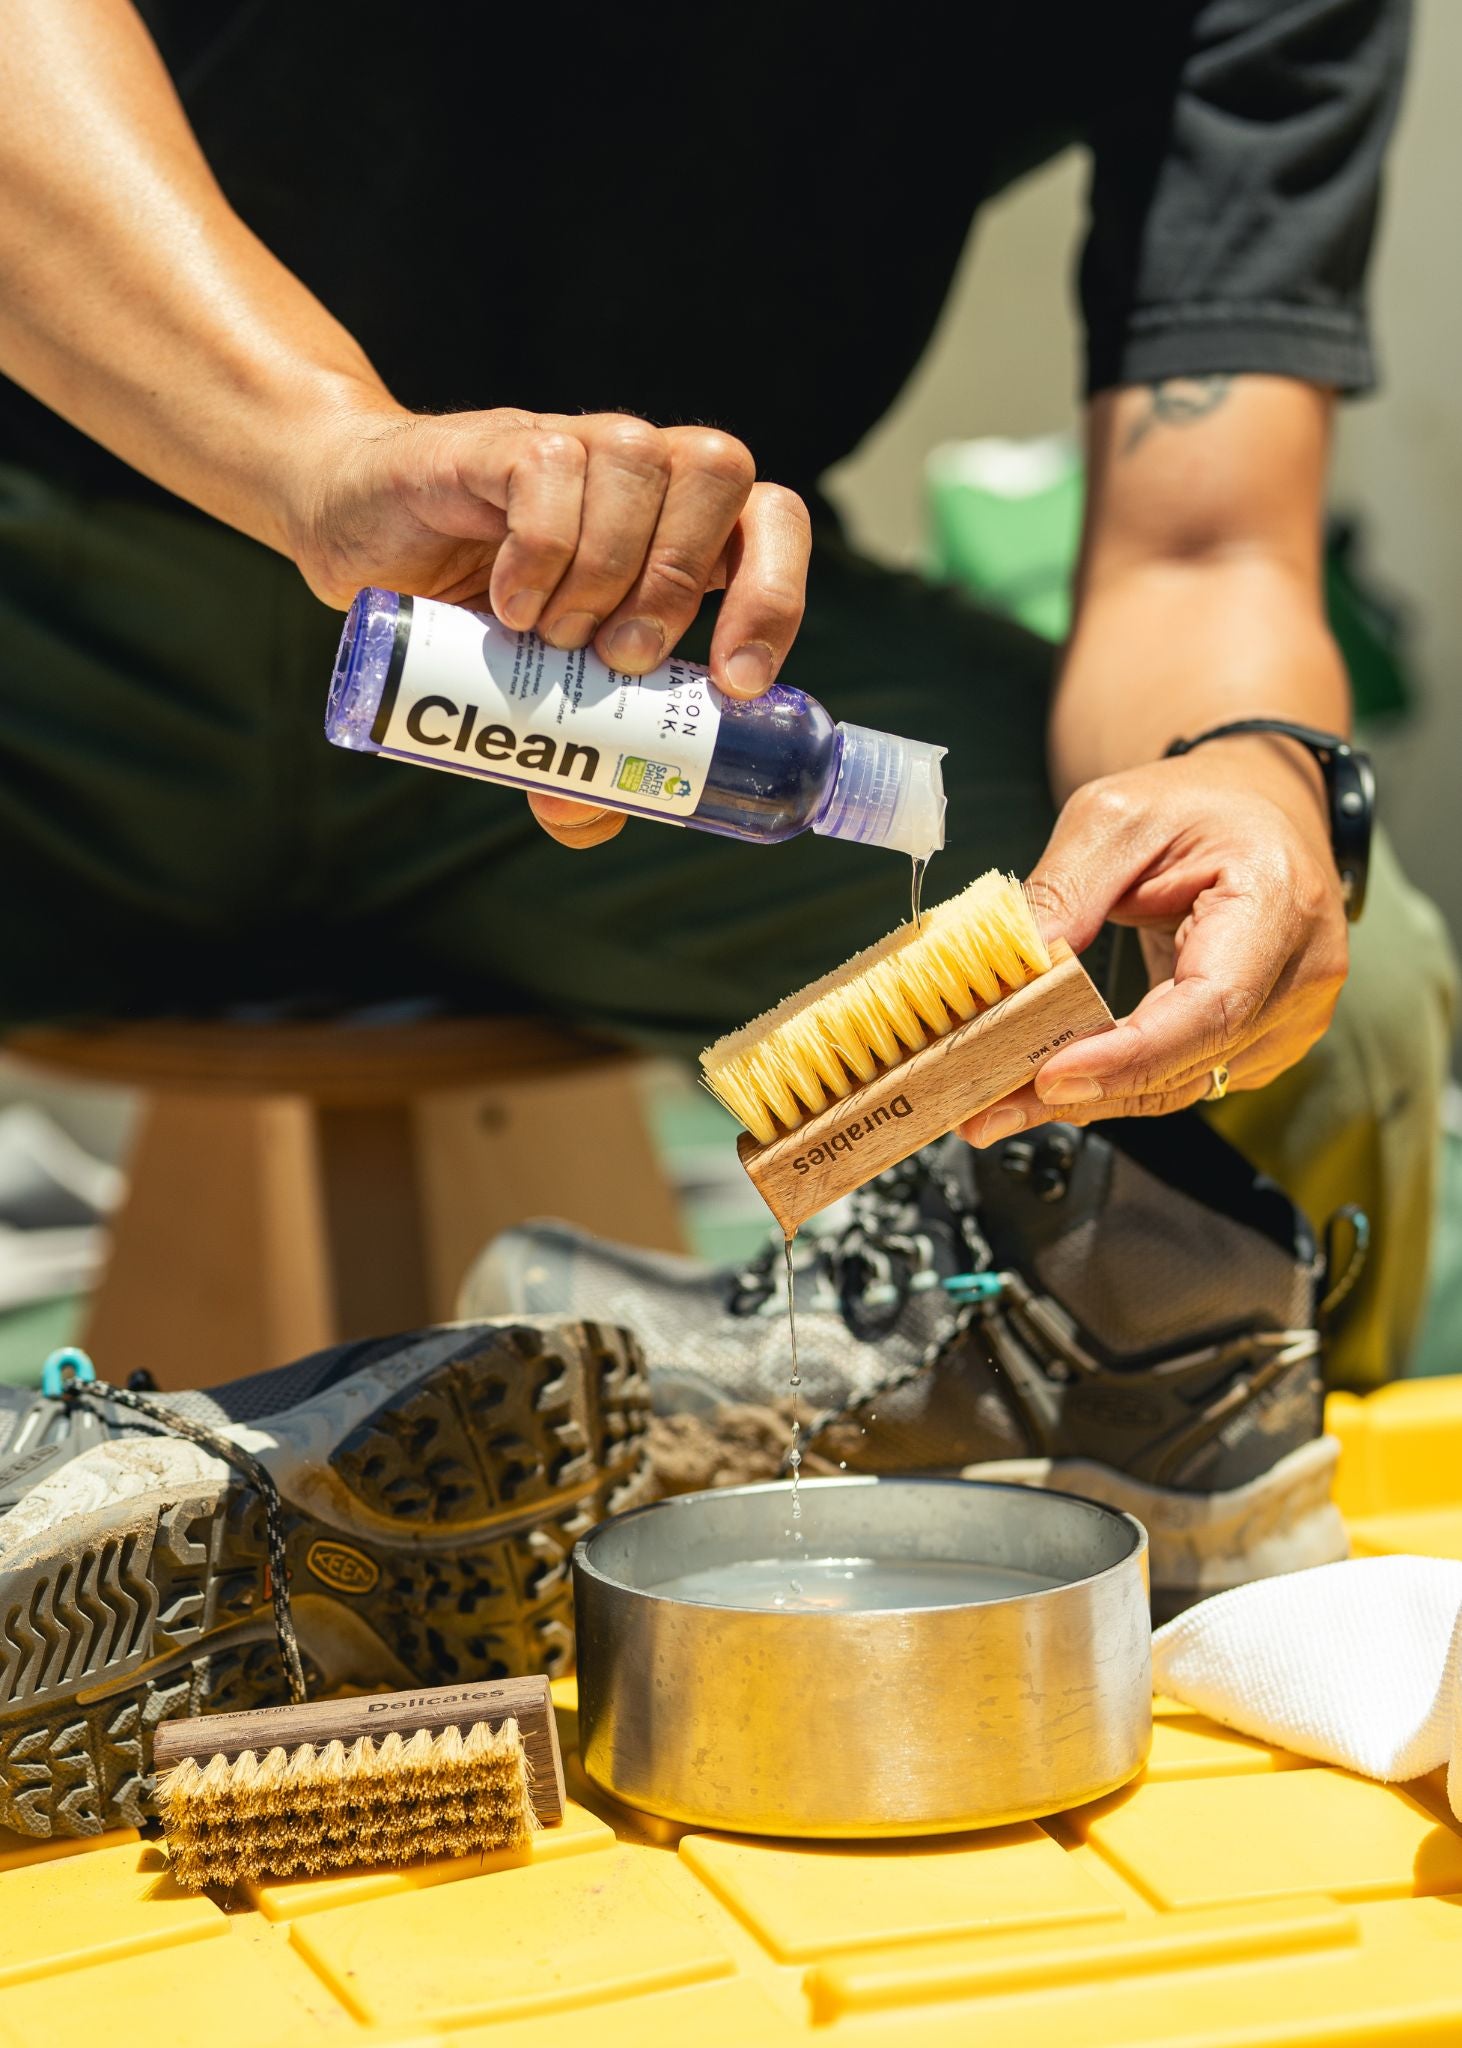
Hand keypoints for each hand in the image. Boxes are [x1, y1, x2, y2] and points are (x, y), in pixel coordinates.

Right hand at [293, 403, 810, 847]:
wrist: (358, 534)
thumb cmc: (469, 611)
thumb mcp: (531, 694)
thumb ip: (571, 757)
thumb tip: (582, 818)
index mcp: (680, 526)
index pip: (773, 522)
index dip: (775, 595)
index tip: (736, 684)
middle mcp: (642, 470)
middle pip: (722, 473)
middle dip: (681, 582)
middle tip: (619, 660)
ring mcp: (575, 444)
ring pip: (641, 460)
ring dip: (609, 567)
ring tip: (554, 635)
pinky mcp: (499, 441)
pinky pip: (552, 465)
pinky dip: (544, 547)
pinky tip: (510, 604)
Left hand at [959, 744, 1348, 1145]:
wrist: (1254, 811)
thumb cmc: (1195, 806)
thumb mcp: (1116, 816)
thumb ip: (1064, 889)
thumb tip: (1011, 967)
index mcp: (1279, 901)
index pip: (1211, 1004)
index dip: (1130, 1052)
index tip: (1052, 1073)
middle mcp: (1301, 974)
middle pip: (1190, 1060)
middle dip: (1084, 1090)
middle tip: (988, 1107)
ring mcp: (1289, 1018)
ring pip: (1180, 1086)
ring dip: (1088, 1100)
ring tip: (997, 1105)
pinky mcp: (1261, 1043)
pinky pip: (1181, 1080)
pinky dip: (1113, 1085)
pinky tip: (1049, 1084)